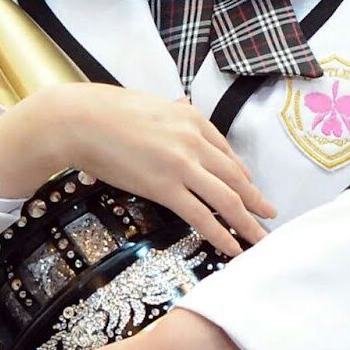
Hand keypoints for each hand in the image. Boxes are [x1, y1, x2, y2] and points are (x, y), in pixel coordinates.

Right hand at [60, 87, 275, 258]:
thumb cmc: (106, 111)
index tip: (251, 189)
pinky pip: (202, 216)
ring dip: (248, 222)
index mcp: (192, 118)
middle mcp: (195, 141)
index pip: (227, 152)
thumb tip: (183, 102)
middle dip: (256, 200)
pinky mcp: (166, 187)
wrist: (80, 120)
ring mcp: (183, 165)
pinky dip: (221, 235)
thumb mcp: (151, 104)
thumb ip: (173, 109)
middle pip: (235, 177)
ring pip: (227, 199)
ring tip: (260, 239)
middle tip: (269, 215)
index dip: (243, 175)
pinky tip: (233, 248)